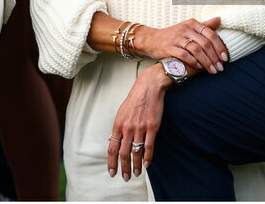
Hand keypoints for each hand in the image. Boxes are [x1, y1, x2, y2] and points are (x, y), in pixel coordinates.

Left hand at [107, 65, 169, 180]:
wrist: (149, 86)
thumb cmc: (135, 99)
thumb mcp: (121, 112)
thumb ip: (118, 128)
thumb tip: (113, 140)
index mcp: (118, 125)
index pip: (112, 148)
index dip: (112, 162)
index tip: (112, 172)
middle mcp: (127, 128)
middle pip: (123, 153)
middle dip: (124, 167)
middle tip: (125, 177)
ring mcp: (140, 128)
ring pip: (136, 152)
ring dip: (136, 165)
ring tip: (136, 173)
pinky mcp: (152, 127)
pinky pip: (149, 145)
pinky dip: (147, 157)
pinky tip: (146, 164)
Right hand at [131, 17, 226, 71]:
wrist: (152, 40)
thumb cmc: (174, 36)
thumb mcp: (189, 28)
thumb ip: (204, 26)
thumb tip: (219, 19)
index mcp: (192, 23)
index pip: (211, 34)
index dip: (219, 47)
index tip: (225, 58)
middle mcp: (185, 29)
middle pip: (205, 43)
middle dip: (214, 57)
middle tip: (220, 67)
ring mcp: (177, 38)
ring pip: (196, 50)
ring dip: (206, 61)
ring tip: (212, 70)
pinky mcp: (169, 47)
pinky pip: (184, 55)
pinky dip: (193, 62)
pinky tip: (199, 67)